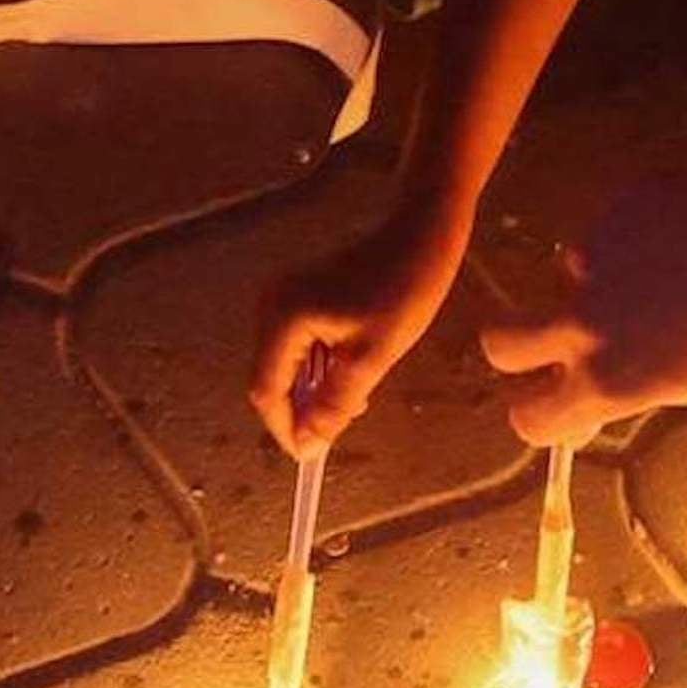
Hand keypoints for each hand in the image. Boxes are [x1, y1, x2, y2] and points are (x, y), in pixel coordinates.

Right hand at [250, 210, 468, 453]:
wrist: (420, 231)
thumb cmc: (403, 289)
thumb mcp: (372, 358)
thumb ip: (335, 405)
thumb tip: (308, 445)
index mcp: (283, 318)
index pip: (266, 392)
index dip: (286, 429)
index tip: (312, 456)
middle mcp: (271, 305)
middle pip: (271, 379)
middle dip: (302, 410)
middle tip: (342, 423)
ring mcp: (282, 297)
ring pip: (285, 365)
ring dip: (313, 390)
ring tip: (354, 396)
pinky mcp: (298, 294)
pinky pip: (297, 345)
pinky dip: (318, 368)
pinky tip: (351, 370)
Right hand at [485, 148, 686, 446]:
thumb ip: (641, 384)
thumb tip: (602, 393)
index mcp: (613, 385)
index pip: (531, 419)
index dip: (541, 413)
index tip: (558, 402)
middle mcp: (586, 327)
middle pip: (501, 347)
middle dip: (517, 348)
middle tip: (552, 340)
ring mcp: (591, 264)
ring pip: (565, 277)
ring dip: (593, 280)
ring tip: (667, 273)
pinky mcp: (608, 212)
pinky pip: (604, 232)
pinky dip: (630, 235)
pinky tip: (685, 234)